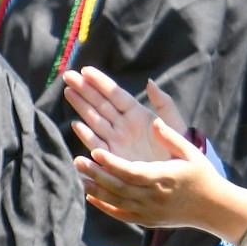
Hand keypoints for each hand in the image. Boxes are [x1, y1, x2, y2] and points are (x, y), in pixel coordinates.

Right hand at [63, 66, 183, 163]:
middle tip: (68, 75)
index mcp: (137, 113)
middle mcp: (123, 124)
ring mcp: (116, 140)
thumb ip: (163, 103)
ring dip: (81, 106)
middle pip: (100, 104)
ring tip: (68, 91)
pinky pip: (97, 143)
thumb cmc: (178, 147)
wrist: (176, 175)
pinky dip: (86, 135)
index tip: (85, 70)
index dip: (100, 82)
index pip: (115, 94)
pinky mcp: (112, 157)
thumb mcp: (174, 124)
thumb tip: (150, 82)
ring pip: (94, 119)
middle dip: (84, 89)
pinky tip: (77, 124)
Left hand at [77, 116, 228, 228]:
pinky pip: (120, 214)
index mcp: (164, 178)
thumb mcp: (191, 152)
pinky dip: (104, 206)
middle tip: (78, 160)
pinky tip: (91, 195)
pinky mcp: (147, 220)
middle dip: (97, 173)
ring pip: (116, 201)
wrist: (213, 208)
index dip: (112, 163)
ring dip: (96, 188)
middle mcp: (154, 197)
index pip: (132, 171)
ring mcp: (149, 211)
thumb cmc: (202, 176)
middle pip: (119, 186)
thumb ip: (171, 137)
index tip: (96, 151)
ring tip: (80, 175)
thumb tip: (153, 121)